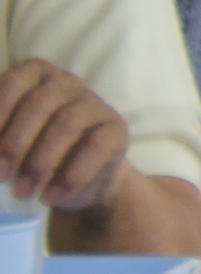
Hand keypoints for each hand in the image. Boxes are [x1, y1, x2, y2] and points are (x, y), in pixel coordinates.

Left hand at [0, 60, 132, 212]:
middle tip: (0, 176)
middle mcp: (66, 82)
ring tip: (23, 192)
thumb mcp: (5, 146)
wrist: (72, 182)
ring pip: (66, 123)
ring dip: (39, 162)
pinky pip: (95, 146)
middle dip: (15, 143)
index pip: (14, 82)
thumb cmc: (28, 155)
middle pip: (39, 103)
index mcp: (35, 78)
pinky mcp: (116, 129)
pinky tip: (52, 196)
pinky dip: (71, 175)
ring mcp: (94, 104)